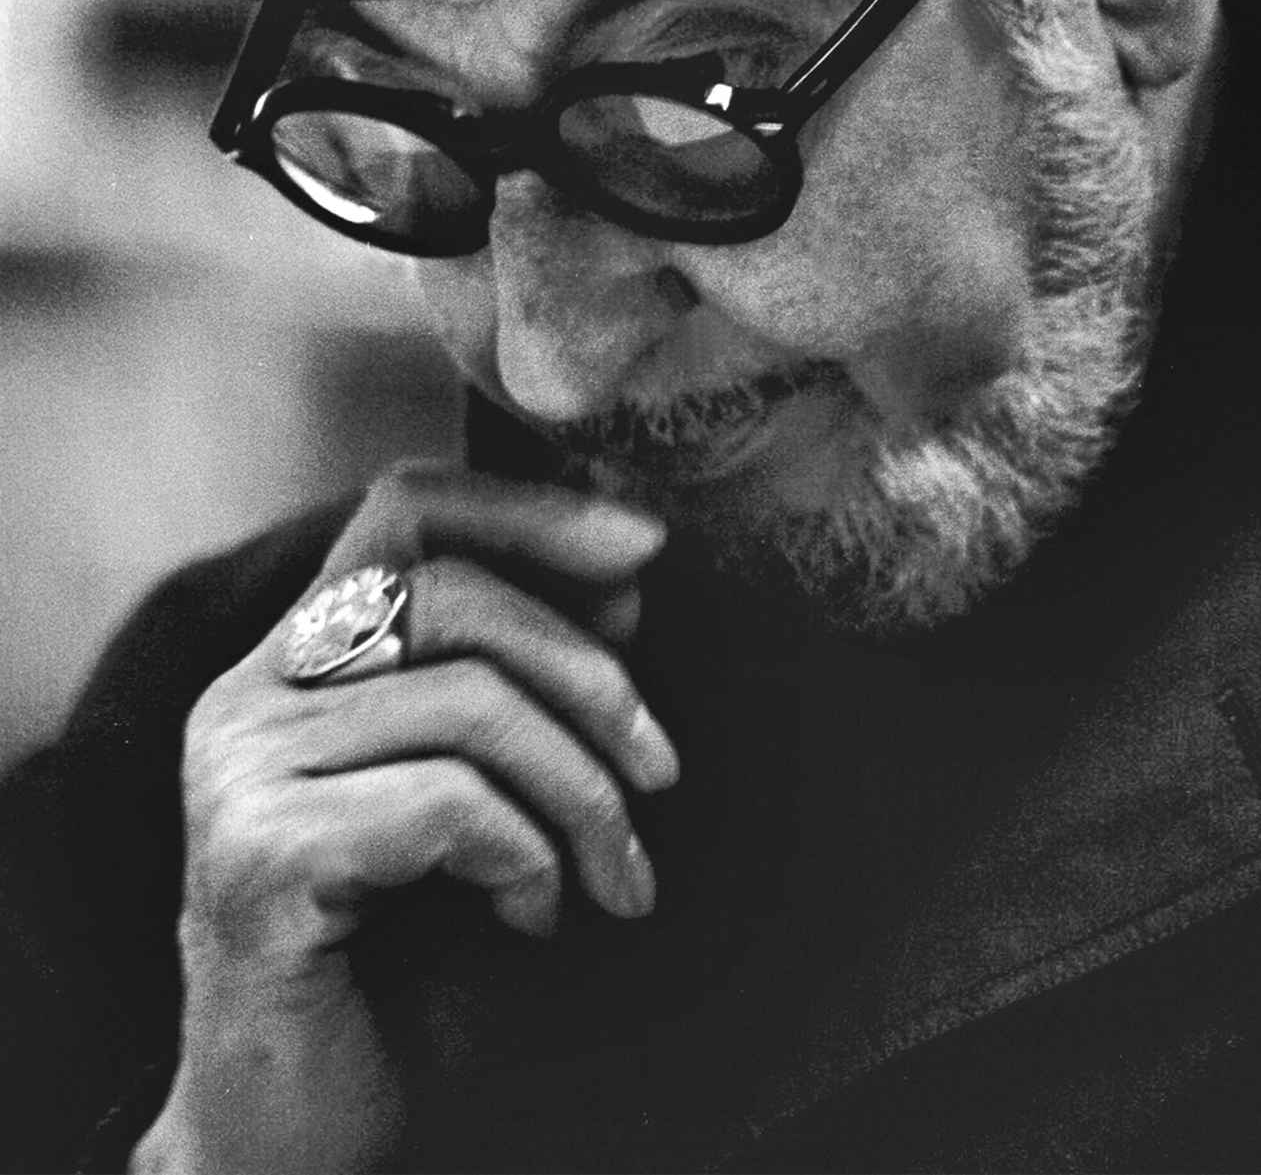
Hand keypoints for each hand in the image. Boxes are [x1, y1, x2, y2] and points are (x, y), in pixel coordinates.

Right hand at [132, 465, 675, 1174]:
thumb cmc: (404, 961)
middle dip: (592, 675)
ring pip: (471, 704)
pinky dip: (528, 861)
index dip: (529, 508)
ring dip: (583, 796)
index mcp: (297, 661)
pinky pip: (448, 804)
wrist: (299, 1131)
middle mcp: (248, 694)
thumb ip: (527, 682)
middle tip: (660, 772)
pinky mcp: (255, 857)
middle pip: (456, 596)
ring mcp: (240, 771)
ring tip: (615, 877)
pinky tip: (533, 920)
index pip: (404, 509)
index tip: (645, 545)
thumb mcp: (485, 794)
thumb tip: (624, 576)